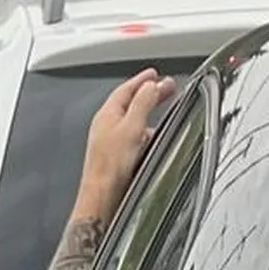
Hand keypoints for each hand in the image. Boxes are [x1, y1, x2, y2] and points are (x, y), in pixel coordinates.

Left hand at [76, 69, 174, 224]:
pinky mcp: (117, 157)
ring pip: (132, 120)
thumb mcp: (131, 127)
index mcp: (107, 114)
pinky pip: (134, 137)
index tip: (154, 73)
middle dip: (148, 94)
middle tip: (165, 87)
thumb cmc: (110, 165)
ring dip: (148, 113)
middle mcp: (107, 126)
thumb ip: (142, 103)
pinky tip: (154, 139)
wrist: (103, 195)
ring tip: (163, 110)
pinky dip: (146, 133)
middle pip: (130, 103)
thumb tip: (150, 85)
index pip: (126, 89)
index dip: (142, 80)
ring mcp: (111, 141)